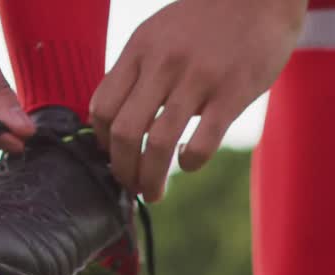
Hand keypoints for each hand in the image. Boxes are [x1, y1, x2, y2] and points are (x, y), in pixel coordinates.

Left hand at [89, 0, 306, 200]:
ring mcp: (197, 77)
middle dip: (121, 170)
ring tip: (153, 192)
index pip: (102, 107)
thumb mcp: (161, 33)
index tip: (114, 157)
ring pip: (158, 143)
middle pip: (123, 132)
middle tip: (131, 186)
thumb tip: (123, 121)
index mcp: (140, 49)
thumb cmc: (209, 21)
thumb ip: (140, 71)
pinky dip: (189, 162)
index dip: (102, 143)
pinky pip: (202, 142)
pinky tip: (189, 162)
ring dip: (150, 178)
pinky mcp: (232, 92)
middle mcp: (163, 63)